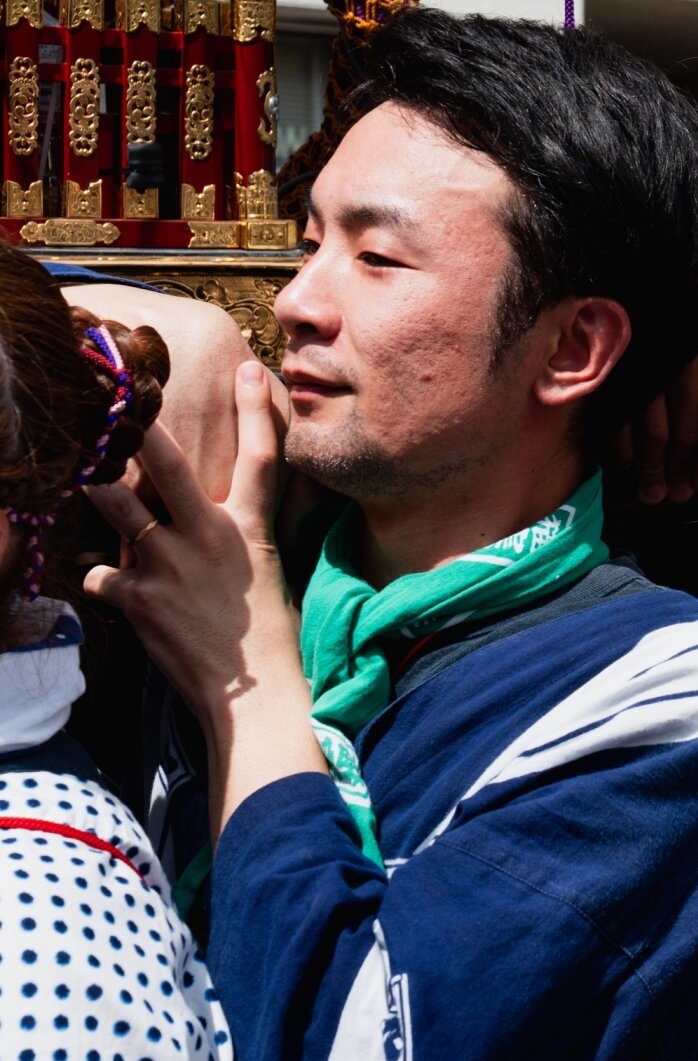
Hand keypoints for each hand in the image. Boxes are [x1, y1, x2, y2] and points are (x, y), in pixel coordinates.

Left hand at [84, 361, 304, 726]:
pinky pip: (96, 575)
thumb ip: (225, 540)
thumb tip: (185, 524)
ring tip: (72, 467)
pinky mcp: (139, 597)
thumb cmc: (261, 635)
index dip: (256, 410)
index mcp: (249, 527)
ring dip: (88, 485)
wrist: (253, 693)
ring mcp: (171, 564)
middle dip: (138, 427)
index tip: (250, 367)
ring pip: (115, 506)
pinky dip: (93, 579)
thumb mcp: (259, 574)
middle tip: (117, 394)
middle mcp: (210, 535)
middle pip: (169, 464)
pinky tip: (96, 586)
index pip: (262, 458)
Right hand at [616, 309, 697, 502]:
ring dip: (651, 469)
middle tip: (677, 496)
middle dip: (681, 471)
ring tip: (653, 491)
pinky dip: (621, 447)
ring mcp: (648, 352)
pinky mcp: (615, 356)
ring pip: (650, 429)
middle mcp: (687, 350)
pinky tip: (627, 464)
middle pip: (685, 431)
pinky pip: (617, 414)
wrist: (655, 266)